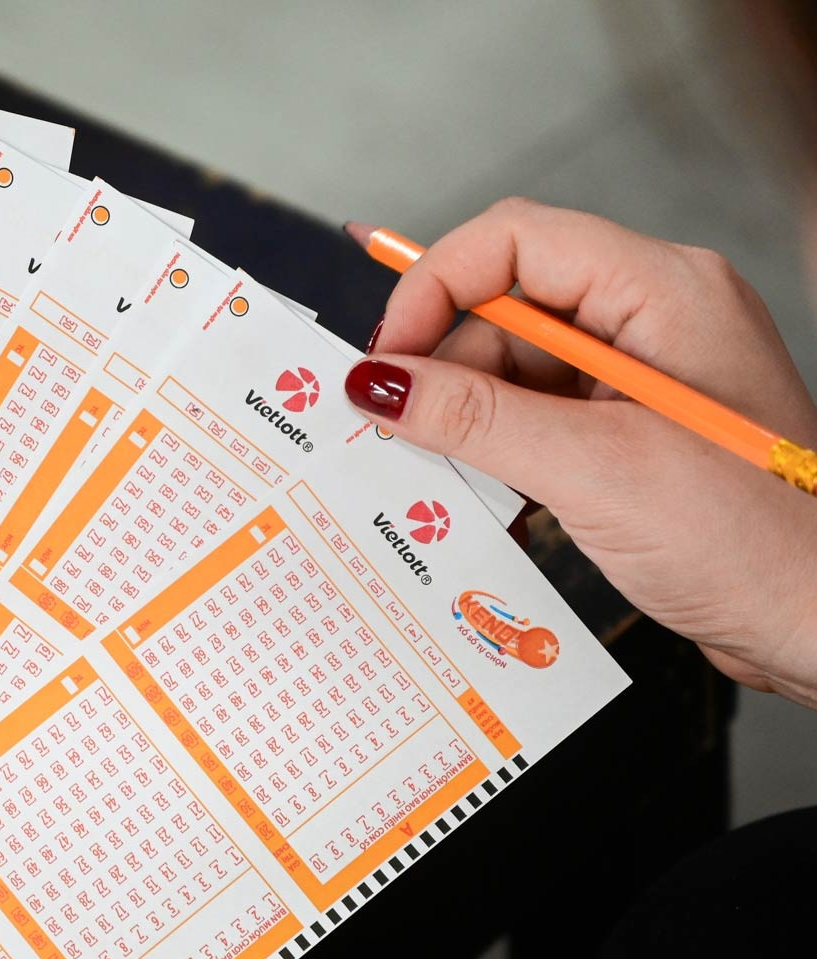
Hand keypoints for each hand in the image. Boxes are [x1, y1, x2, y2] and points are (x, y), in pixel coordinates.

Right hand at [348, 198, 816, 707]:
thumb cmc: (757, 541)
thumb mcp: (593, 470)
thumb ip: (475, 419)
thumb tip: (376, 382)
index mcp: (663, 290)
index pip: (513, 240)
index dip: (435, 289)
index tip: (385, 362)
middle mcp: (653, 316)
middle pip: (504, 306)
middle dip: (444, 370)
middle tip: (401, 435)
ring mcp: (643, 375)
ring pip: (512, 369)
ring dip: (468, 423)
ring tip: (453, 483)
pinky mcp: (633, 431)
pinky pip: (537, 418)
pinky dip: (500, 456)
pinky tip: (491, 502)